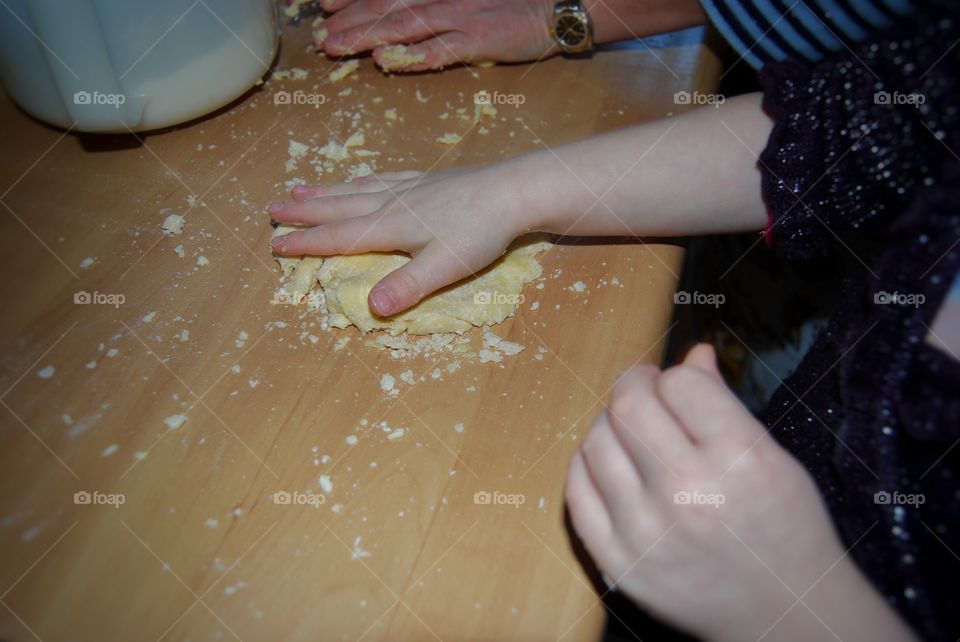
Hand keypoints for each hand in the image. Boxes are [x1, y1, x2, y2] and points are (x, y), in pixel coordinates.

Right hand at [269, 161, 542, 315]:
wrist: (514, 191)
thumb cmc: (480, 231)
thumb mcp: (444, 266)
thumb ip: (407, 286)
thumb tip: (371, 309)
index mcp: (391, 227)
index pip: (340, 237)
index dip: (307, 243)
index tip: (276, 244)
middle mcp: (393, 203)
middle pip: (339, 207)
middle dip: (305, 212)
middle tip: (272, 208)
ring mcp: (411, 188)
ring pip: (357, 189)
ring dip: (327, 191)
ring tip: (302, 188)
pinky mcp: (429, 179)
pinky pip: (384, 177)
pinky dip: (363, 180)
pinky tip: (362, 179)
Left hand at [316, 0, 557, 68]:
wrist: (555, 7)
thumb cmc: (510, 4)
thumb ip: (432, 6)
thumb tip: (395, 22)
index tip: (322, 5)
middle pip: (386, 4)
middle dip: (349, 19)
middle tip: (319, 36)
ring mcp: (460, 15)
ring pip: (403, 24)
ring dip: (366, 36)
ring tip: (335, 47)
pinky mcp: (478, 39)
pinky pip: (439, 49)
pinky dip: (410, 56)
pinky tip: (386, 61)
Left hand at [565, 345, 916, 640]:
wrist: (782, 614)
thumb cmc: (782, 528)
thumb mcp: (771, 458)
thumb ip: (725, 404)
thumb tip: (693, 354)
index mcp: (739, 461)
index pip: (681, 384)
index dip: (675, 376)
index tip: (677, 386)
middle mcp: (689, 493)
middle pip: (628, 406)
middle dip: (634, 385)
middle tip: (644, 392)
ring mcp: (647, 531)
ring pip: (596, 441)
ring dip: (609, 424)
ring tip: (630, 432)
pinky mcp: (619, 561)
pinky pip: (576, 490)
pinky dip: (587, 464)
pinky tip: (608, 462)